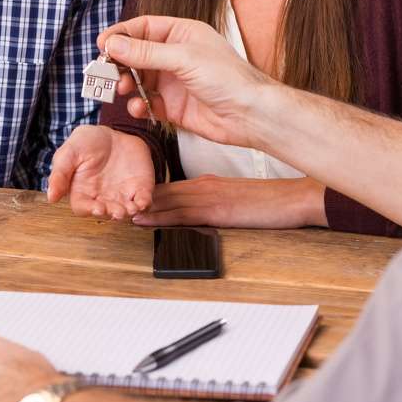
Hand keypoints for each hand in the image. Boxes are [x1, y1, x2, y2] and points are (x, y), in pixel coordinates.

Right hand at [47, 126, 154, 218]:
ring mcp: (122, 194)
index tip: (97, 208)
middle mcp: (103, 198)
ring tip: (132, 208)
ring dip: (130, 212)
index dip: (90, 211)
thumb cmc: (85, 143)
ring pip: (126, 210)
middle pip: (107, 212)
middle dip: (114, 213)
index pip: (84, 208)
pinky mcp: (140, 188)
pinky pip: (143, 200)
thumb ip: (60, 174)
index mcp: (82, 193)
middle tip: (118, 211)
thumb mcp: (68, 153)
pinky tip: (143, 202)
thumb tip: (51, 197)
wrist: (111, 132)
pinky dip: (144, 203)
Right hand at [98, 17, 273, 149]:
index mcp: (182, 34)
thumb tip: (114, 44)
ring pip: (139, 80)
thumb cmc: (228, 78)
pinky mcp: (174, 106)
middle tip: (105, 72)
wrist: (250, 115)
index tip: (102, 45)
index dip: (121, 35)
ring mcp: (174, 82)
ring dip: (127, 85)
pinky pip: (147, 103)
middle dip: (119, 63)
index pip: (143, 28)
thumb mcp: (183, 58)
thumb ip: (146, 52)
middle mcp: (176, 56)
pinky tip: (139, 108)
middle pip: (136, 54)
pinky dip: (139, 106)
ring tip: (122, 90)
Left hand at [132, 176, 327, 228]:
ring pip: (165, 201)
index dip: (144, 194)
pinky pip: (181, 213)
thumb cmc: (268, 201)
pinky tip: (142, 218)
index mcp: (205, 182)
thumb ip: (212, 203)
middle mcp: (202, 186)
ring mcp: (208, 196)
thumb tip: (191, 214)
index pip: (167, 188)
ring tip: (115, 211)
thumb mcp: (233, 198)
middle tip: (109, 204)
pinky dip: (159, 215)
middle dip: (135, 198)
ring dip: (140, 207)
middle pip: (161, 192)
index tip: (122, 199)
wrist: (292, 199)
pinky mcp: (216, 210)